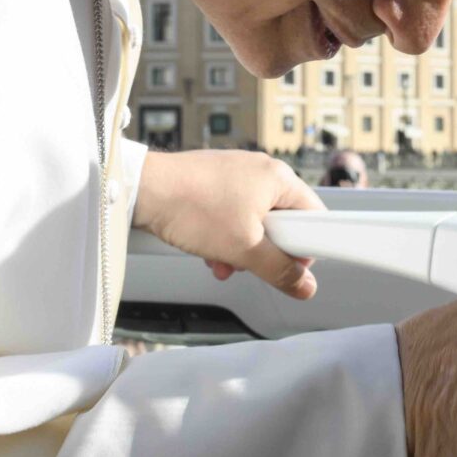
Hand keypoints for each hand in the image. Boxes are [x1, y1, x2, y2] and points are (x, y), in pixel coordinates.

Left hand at [133, 150, 322, 298]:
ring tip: (220, 257)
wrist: (143, 190)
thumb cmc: (191, 206)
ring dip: (240, 248)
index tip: (288, 265)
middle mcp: (262, 170)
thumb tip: (304, 286)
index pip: (313, 217)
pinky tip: (207, 248)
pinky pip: (233, 215)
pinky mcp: (216, 181)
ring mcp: (238, 174)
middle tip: (247, 262)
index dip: (303, 248)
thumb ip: (279, 270)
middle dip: (263, 252)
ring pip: (255, 222)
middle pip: (282, 223)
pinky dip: (223, 235)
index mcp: (279, 178)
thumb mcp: (243, 248)